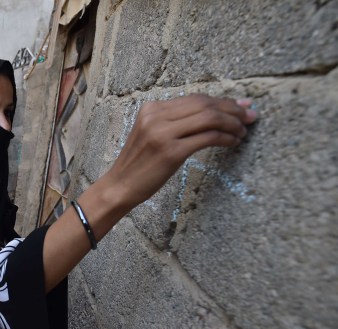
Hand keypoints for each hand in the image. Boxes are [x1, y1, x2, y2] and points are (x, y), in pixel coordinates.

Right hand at [43, 95, 256, 291]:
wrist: (120, 186)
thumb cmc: (139, 164)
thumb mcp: (152, 134)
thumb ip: (174, 121)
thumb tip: (213, 112)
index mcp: (151, 108)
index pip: (195, 98)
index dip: (222, 101)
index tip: (242, 105)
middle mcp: (156, 116)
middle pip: (205, 104)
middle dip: (233, 109)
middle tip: (251, 116)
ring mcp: (163, 134)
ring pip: (209, 118)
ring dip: (233, 123)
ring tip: (243, 131)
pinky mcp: (172, 152)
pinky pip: (208, 138)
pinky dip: (225, 138)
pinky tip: (233, 142)